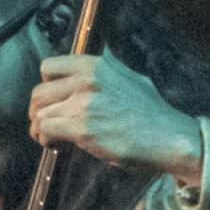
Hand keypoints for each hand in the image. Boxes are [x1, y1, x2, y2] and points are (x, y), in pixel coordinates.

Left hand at [28, 50, 199, 180]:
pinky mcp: (83, 128)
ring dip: (40, 129)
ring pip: (40, 113)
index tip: (52, 101)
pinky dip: (45, 140)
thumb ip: (107, 72)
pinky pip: (46, 130)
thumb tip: (95, 63)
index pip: (48, 67)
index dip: (45, 86)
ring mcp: (84, 103)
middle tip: (47, 125)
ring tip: (52, 138)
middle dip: (38, 112)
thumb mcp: (129, 79)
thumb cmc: (152, 115)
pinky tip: (56, 146)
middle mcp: (87, 79)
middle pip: (38, 93)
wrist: (170, 138)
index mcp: (97, 65)